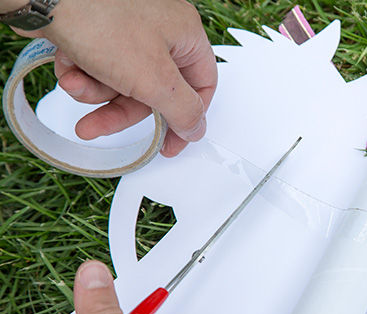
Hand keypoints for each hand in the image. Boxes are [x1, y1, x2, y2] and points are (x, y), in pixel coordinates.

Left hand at [13, 0, 217, 156]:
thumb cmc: (99, 19)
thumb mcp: (154, 79)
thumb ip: (183, 110)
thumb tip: (196, 128)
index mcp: (185, 34)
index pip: (201, 87)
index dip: (185, 120)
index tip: (168, 144)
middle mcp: (161, 30)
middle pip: (153, 92)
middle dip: (120, 109)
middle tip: (99, 125)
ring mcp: (129, 29)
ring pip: (122, 83)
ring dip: (96, 92)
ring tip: (76, 84)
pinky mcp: (101, 31)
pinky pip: (100, 68)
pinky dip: (82, 75)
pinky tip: (68, 68)